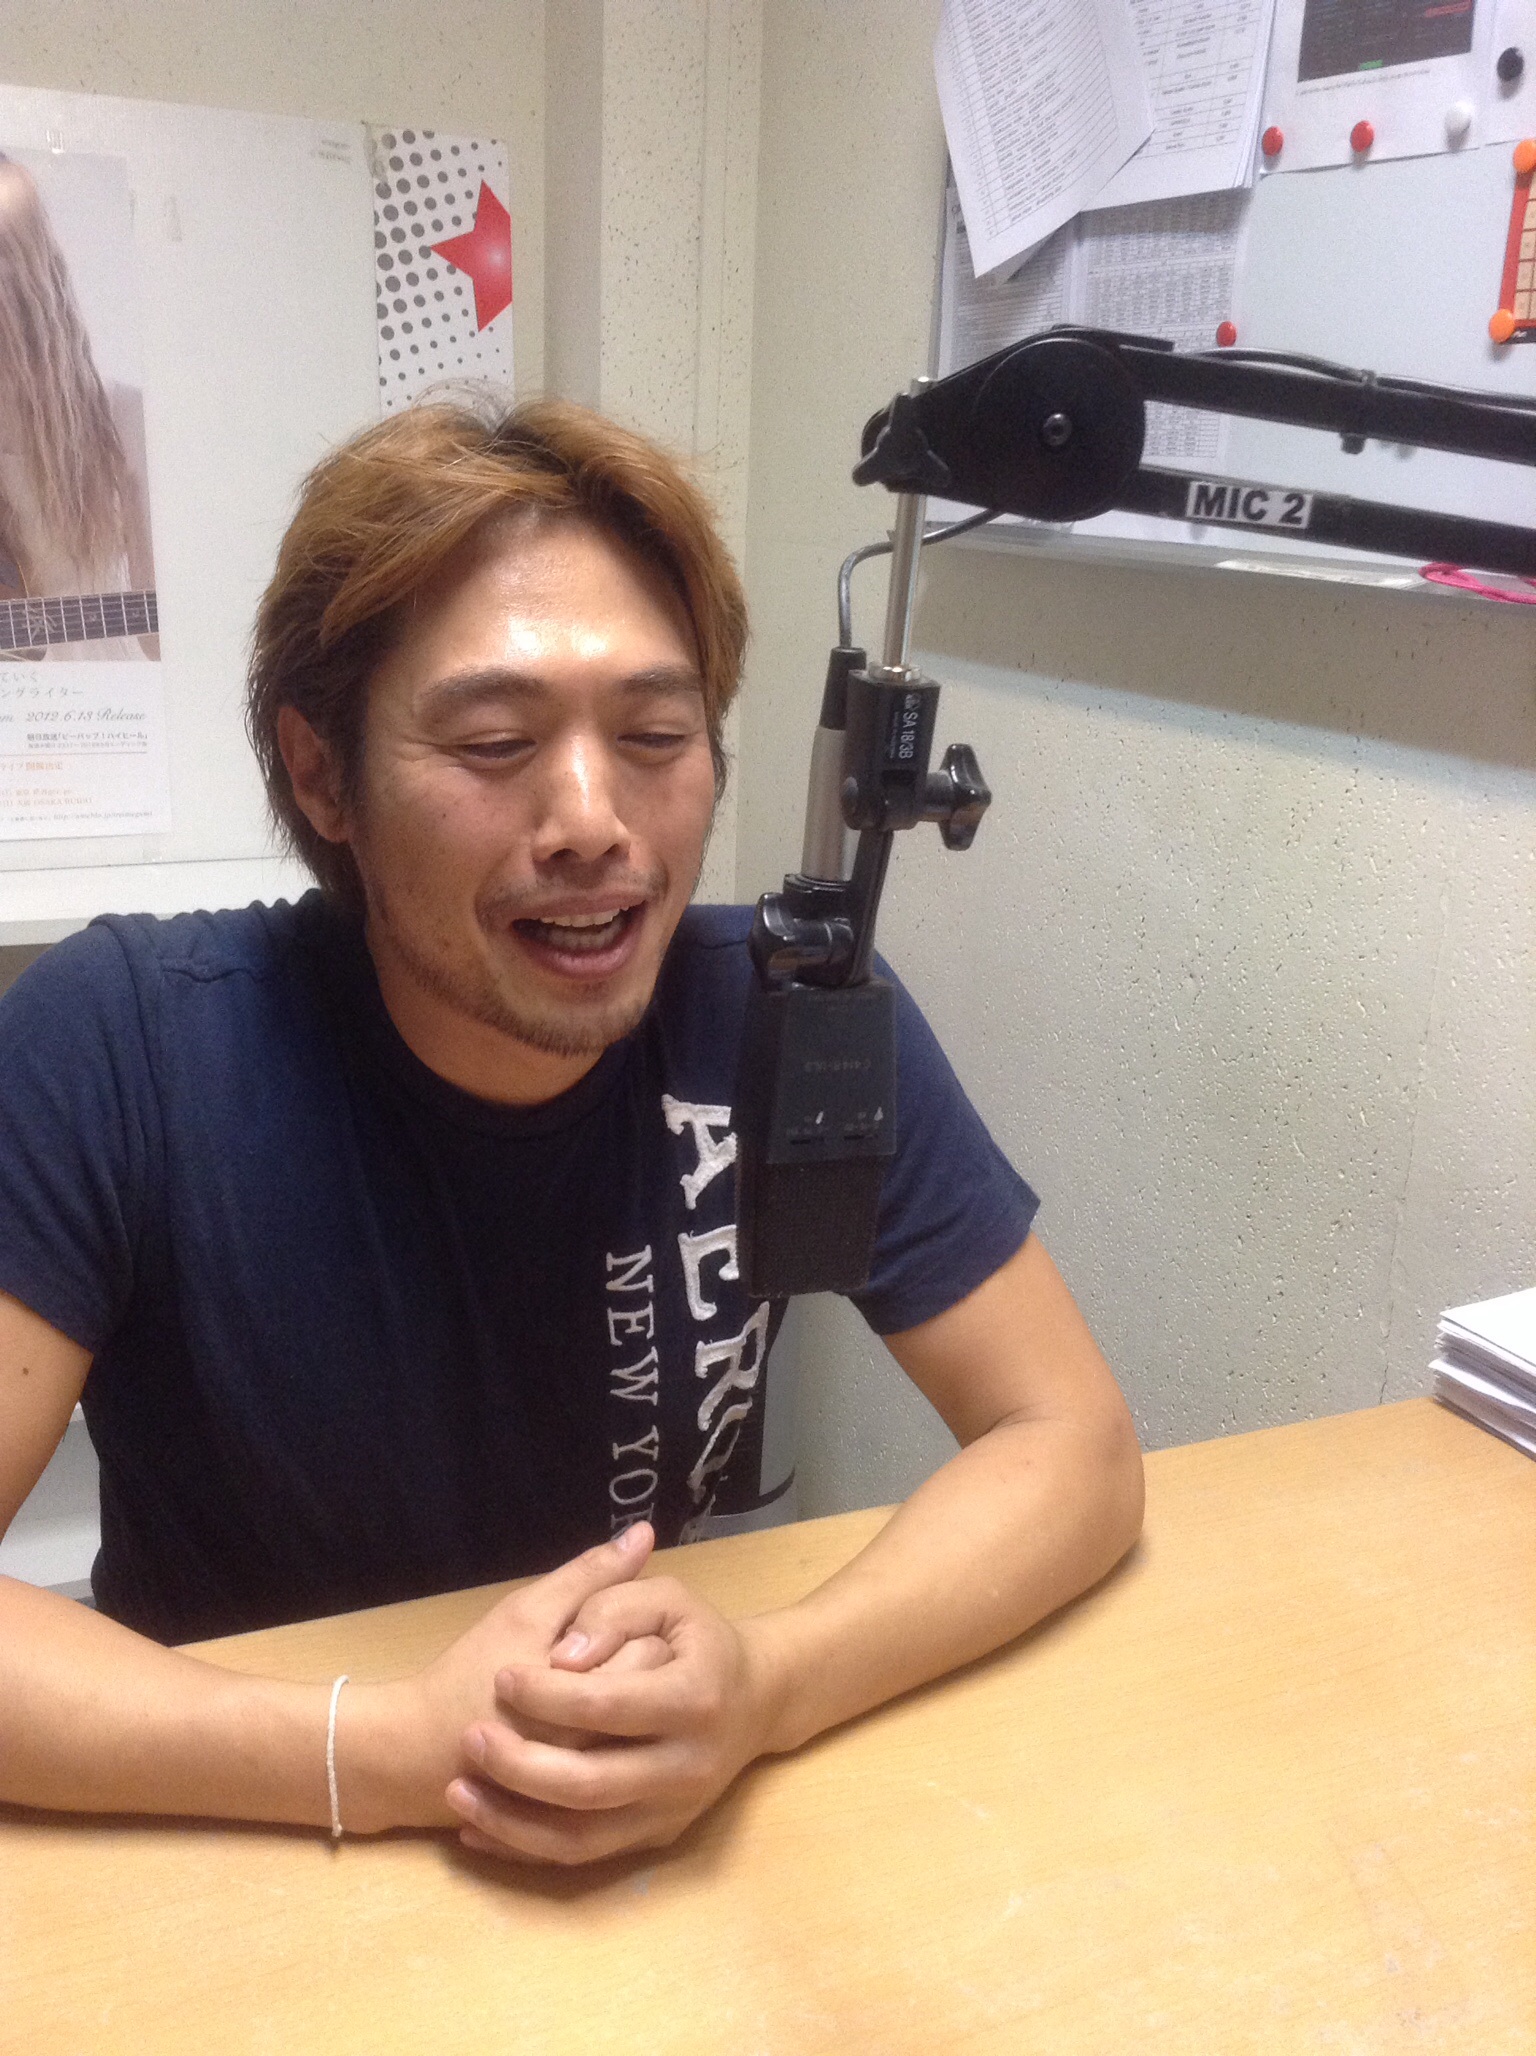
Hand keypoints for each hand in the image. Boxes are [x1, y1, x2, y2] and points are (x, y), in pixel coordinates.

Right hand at [343, 1523, 669, 1832]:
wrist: (418, 1756)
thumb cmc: (470, 1675)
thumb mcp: (526, 1613)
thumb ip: (589, 1576)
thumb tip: (645, 1534)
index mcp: (598, 1701)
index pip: (655, 1654)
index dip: (632, 1627)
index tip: (592, 1626)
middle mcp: (611, 1753)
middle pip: (658, 1696)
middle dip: (634, 1665)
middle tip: (589, 1656)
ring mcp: (603, 1792)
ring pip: (646, 1738)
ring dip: (627, 1708)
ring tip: (586, 1690)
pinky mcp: (590, 1816)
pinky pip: (626, 1779)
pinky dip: (614, 1746)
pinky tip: (586, 1726)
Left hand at [445, 1568, 790, 1866]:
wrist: (757, 1700)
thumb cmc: (700, 1639)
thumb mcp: (669, 1599)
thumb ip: (615, 1605)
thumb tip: (564, 1652)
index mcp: (694, 1698)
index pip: (609, 1704)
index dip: (549, 1694)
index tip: (503, 1676)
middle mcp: (688, 1765)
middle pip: (591, 1783)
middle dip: (520, 1766)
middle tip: (470, 1740)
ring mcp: (672, 1810)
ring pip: (583, 1835)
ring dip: (514, 1821)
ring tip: (458, 1795)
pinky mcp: (655, 1836)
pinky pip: (585, 1855)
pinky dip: (527, 1847)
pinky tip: (480, 1828)